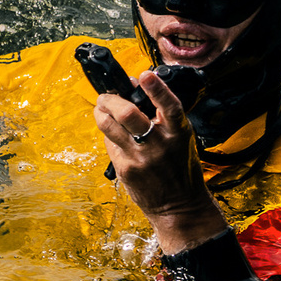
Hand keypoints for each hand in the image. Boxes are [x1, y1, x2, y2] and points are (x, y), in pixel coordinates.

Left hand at [94, 71, 230, 254]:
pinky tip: (113, 135)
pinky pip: (110, 144)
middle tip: (105, 97)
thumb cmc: (179, 167)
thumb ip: (161, 115)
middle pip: (128, 114)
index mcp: (179, 133)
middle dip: (110, 100)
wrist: (179, 205)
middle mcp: (160, 144)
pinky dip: (109, 135)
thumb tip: (133, 87)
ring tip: (101, 109)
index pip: (169, 107)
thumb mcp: (180, 139)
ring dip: (101, 113)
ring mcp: (141, 158)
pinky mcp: (126, 169)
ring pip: (110, 127)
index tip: (144, 75)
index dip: (157, 89)